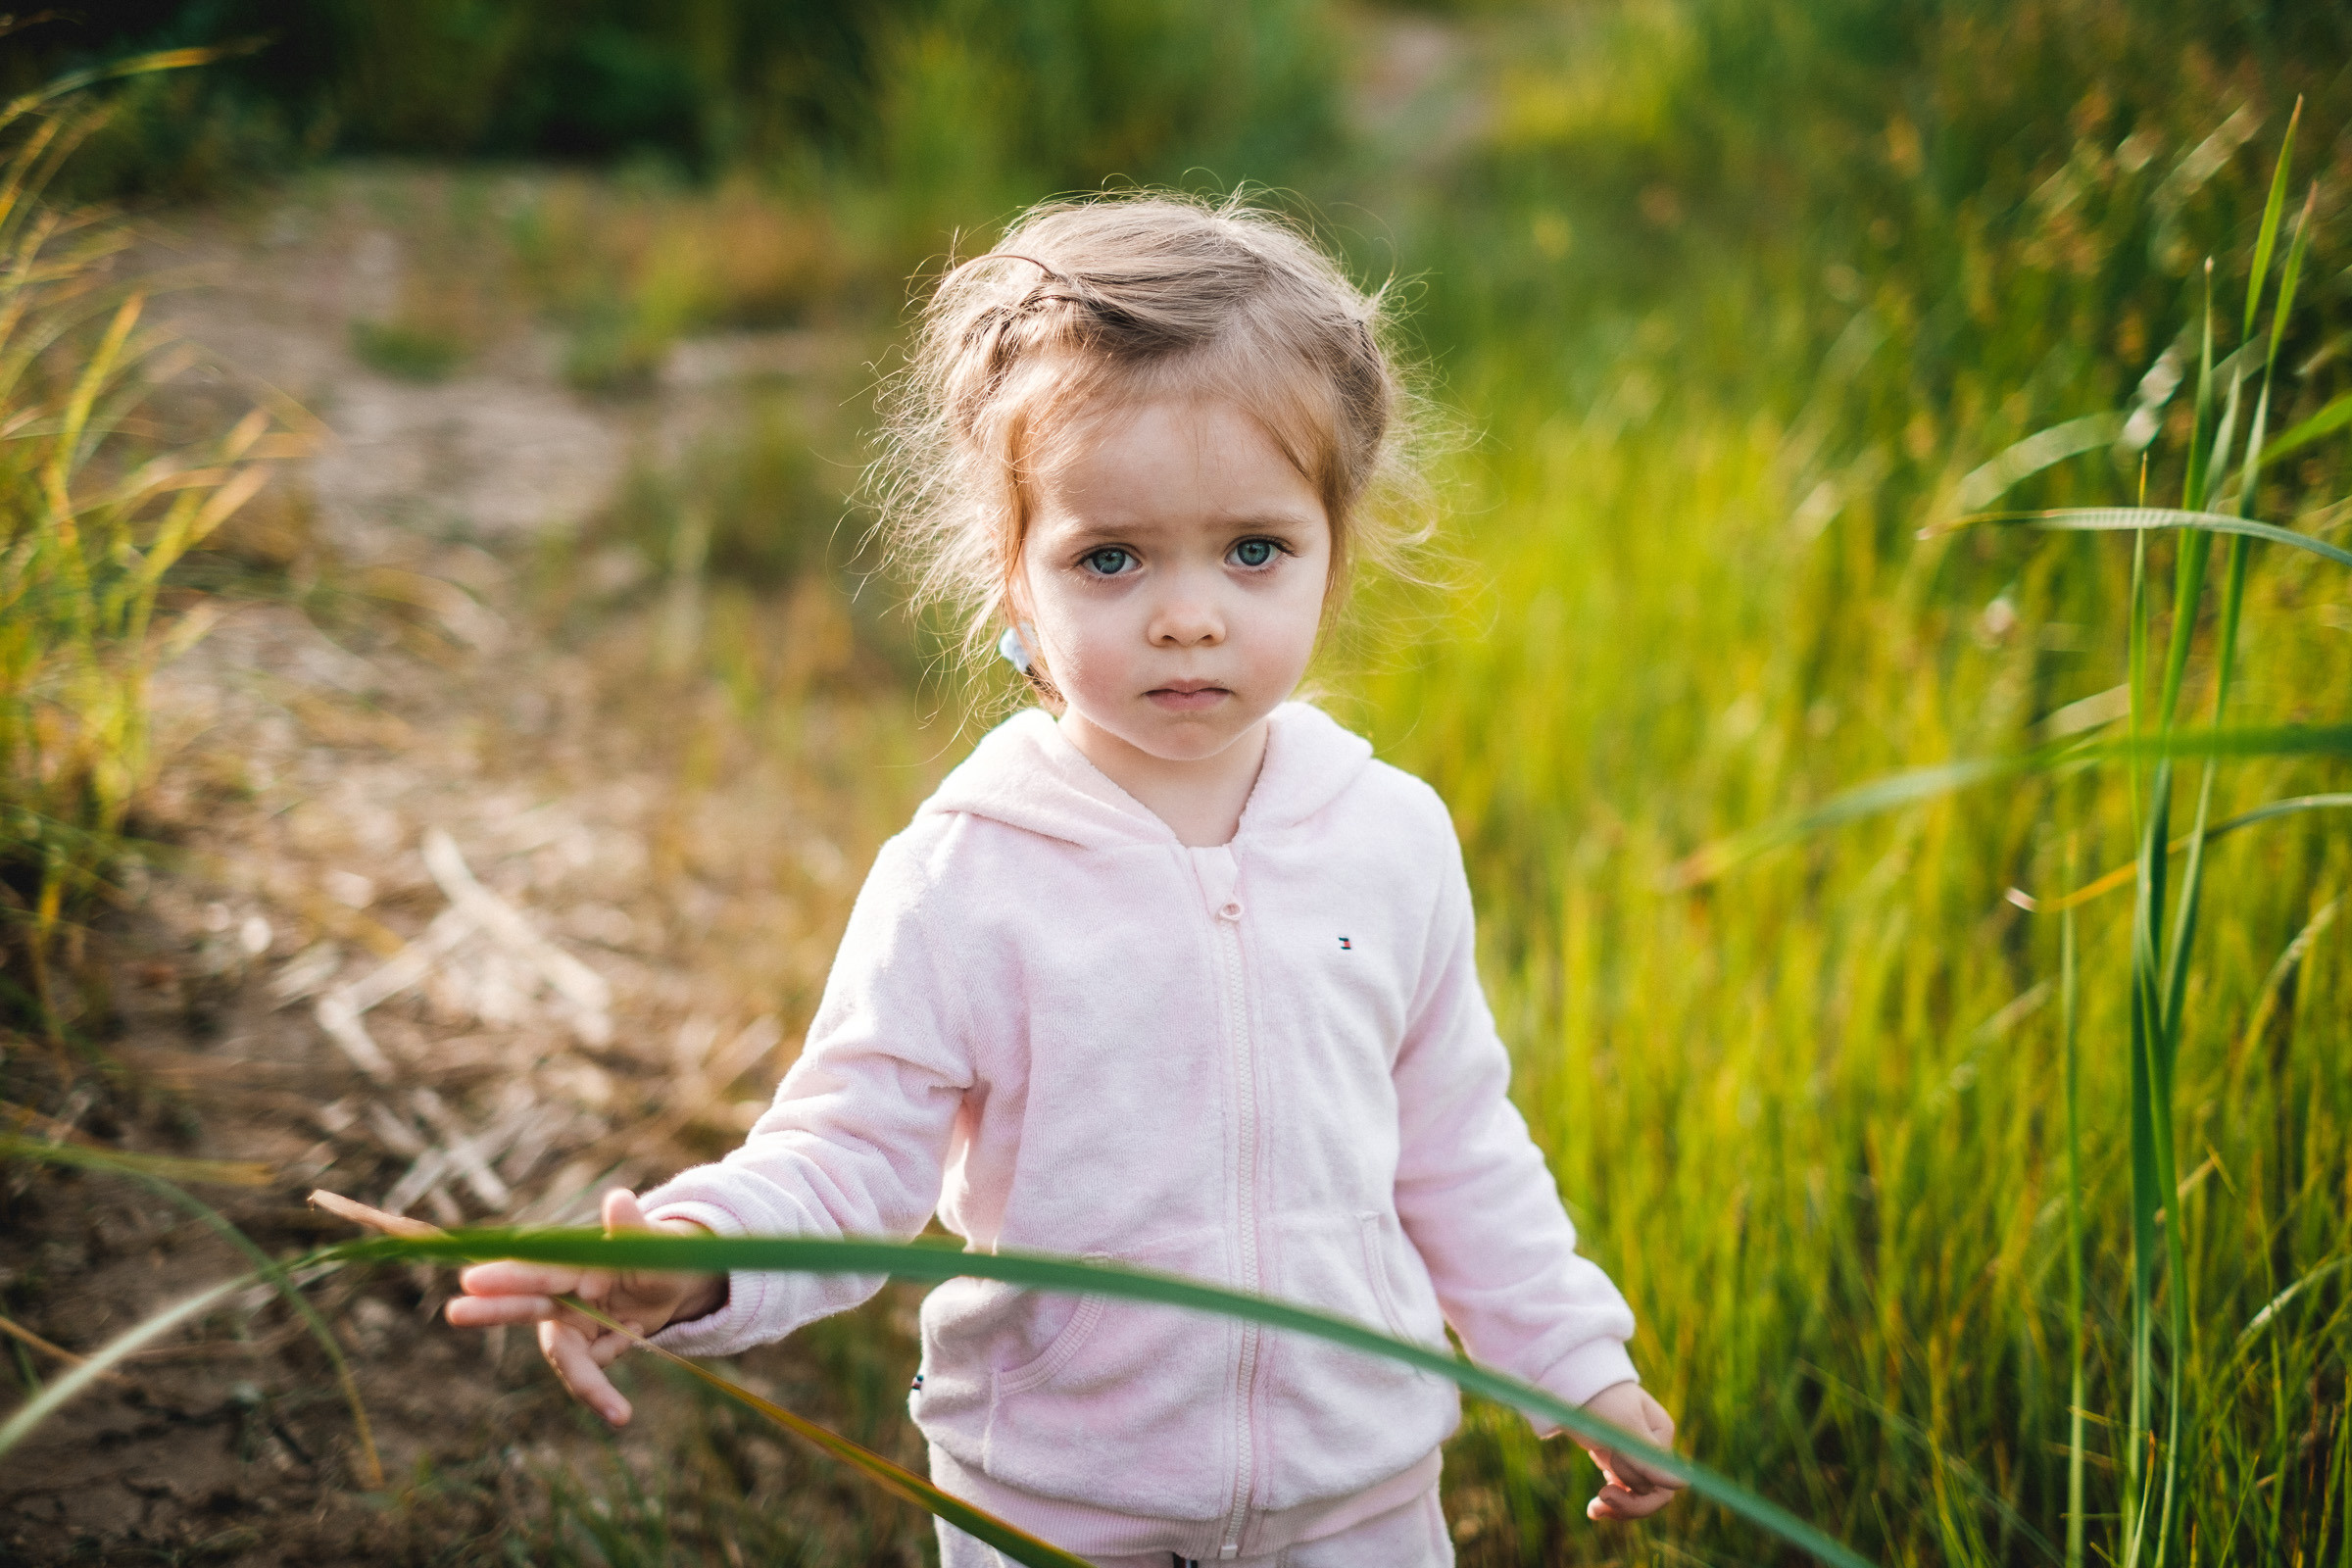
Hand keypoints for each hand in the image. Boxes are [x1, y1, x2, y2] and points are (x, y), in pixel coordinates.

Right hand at [443, 1188, 726, 1425]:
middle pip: (525, 1305)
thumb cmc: (663, 1256)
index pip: (539, 1268)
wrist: (681, 1285)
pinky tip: (636, 1330)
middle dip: (491, 1310)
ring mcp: (570, 1319)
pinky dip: (611, 1359)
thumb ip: (634, 1227)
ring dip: (587, 1385)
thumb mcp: (657, 1247)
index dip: (508, 1276)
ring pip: (563, 1355)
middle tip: (453, 1312)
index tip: (471, 1280)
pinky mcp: (581, 1343)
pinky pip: (586, 1368)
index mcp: (577, 1261)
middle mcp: (564, 1291)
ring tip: (621, 1415)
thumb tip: (618, 1198)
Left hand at [1573, 1380, 1685, 1521]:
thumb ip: (1648, 1459)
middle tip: (1598, 1506)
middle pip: (1652, 1492)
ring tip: (1594, 1510)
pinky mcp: (1617, 1458)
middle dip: (1627, 1504)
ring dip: (1617, 1505)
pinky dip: (1610, 1500)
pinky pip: (1622, 1488)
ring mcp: (1636, 1454)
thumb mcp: (1622, 1428)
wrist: (1568, 1381)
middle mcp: (1653, 1446)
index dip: (1636, 1495)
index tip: (1605, 1488)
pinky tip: (1594, 1509)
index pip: (1661, 1483)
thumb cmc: (1598, 1398)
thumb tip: (1682, 1484)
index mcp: (1662, 1434)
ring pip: (1637, 1494)